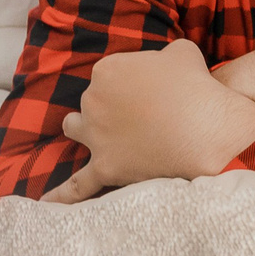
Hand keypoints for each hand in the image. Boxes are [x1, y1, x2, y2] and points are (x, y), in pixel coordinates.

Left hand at [40, 38, 254, 203]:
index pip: (110, 74)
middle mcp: (93, 100)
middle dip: (113, 104)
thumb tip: (164, 66)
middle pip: (94, 101)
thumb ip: (161, 56)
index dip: (132, 83)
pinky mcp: (105, 166)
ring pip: (75, 128)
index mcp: (108, 69)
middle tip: (144, 112)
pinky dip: (62, 194)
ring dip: (84, 128)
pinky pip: (78, 184)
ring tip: (99, 134)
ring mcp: (96, 135)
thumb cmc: (198, 86)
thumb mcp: (181, 52)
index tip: (152, 89)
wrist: (208, 126)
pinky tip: (46, 203)